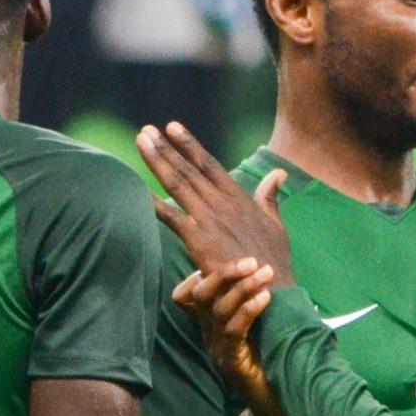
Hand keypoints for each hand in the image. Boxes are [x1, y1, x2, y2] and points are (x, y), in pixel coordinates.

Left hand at [138, 124, 295, 283]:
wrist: (272, 288)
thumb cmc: (275, 260)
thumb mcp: (277, 223)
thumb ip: (270, 196)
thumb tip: (279, 173)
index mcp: (238, 198)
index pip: (208, 164)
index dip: (189, 145)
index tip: (173, 127)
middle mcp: (221, 203)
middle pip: (188, 169)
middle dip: (165, 149)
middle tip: (146, 131)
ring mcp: (209, 220)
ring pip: (178, 184)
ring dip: (158, 161)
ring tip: (141, 142)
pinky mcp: (199, 240)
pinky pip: (170, 217)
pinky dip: (152, 203)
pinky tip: (136, 191)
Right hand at [177, 259, 285, 415]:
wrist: (279, 407)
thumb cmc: (276, 361)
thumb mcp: (264, 325)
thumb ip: (257, 302)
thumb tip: (267, 268)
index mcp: (212, 326)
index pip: (187, 296)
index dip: (198, 275)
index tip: (231, 263)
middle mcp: (209, 336)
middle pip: (200, 295)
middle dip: (225, 273)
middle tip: (253, 262)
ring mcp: (217, 350)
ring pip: (218, 309)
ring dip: (243, 286)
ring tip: (266, 274)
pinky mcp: (231, 363)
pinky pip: (233, 330)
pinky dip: (248, 309)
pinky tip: (265, 298)